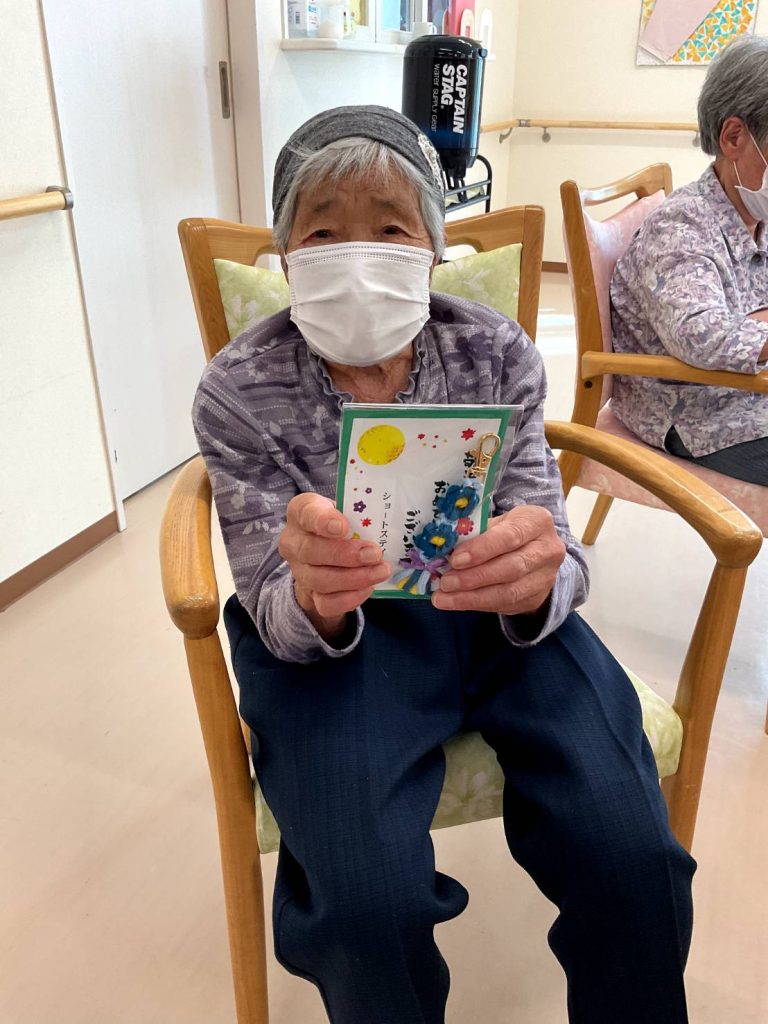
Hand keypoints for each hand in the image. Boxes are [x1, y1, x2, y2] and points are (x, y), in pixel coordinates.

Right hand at [278, 493, 391, 638]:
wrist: (330, 550)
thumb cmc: (342, 521)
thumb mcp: (347, 508)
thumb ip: (357, 513)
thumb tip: (381, 524)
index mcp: (301, 512)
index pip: (306, 513)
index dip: (323, 521)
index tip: (343, 527)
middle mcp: (293, 542)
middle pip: (310, 551)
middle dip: (345, 555)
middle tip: (374, 554)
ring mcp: (300, 571)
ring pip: (319, 580)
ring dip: (354, 578)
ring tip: (380, 571)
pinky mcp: (311, 594)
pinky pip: (326, 603)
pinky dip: (350, 598)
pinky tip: (369, 587)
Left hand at [432, 506, 565, 615]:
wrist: (534, 551)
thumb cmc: (507, 531)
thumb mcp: (495, 523)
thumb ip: (475, 533)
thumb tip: (443, 549)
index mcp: (537, 521)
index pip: (510, 536)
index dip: (482, 549)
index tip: (455, 559)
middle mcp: (548, 549)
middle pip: (511, 568)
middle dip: (474, 577)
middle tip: (445, 582)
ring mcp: (545, 577)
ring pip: (509, 592)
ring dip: (472, 597)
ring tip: (444, 598)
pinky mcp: (537, 598)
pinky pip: (505, 605)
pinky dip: (478, 604)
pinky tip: (457, 602)